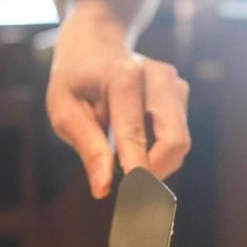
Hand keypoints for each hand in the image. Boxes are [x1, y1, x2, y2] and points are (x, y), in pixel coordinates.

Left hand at [46, 0, 190, 198]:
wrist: (95, 44)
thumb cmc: (75, 81)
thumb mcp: (65, 112)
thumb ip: (88, 148)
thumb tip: (103, 188)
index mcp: (123, 77)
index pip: (135, 133)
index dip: (137, 171)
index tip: (135, 202)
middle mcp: (157, 77)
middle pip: (175, 140)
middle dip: (155, 172)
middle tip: (129, 191)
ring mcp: (174, 84)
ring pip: (179, 142)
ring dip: (154, 162)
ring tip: (122, 159)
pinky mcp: (181, 94)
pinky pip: (176, 136)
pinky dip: (157, 151)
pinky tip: (134, 143)